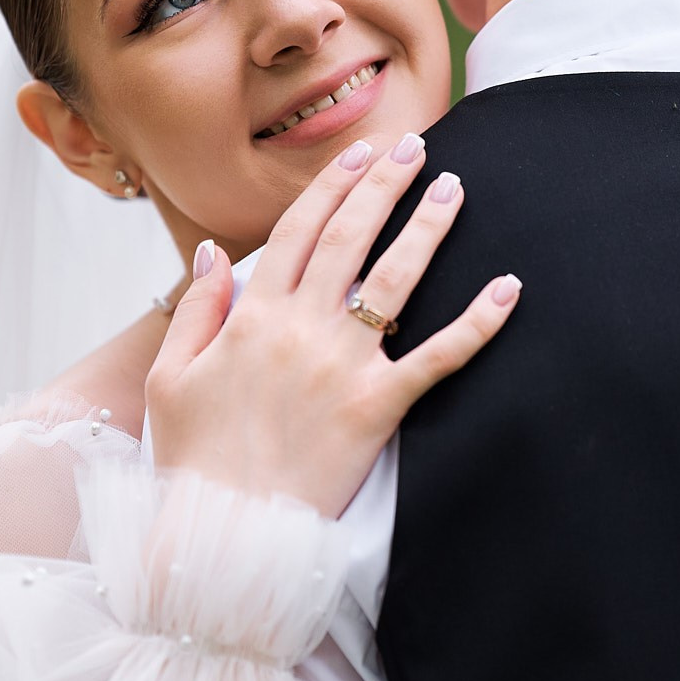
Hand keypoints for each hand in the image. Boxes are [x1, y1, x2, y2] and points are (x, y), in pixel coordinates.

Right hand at [144, 134, 520, 516]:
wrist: (221, 534)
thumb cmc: (191, 460)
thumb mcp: (170, 379)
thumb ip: (195, 311)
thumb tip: (215, 253)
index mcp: (251, 318)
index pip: (296, 233)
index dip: (330, 189)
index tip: (357, 155)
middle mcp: (300, 331)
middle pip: (349, 240)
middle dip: (384, 186)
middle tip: (415, 145)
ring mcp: (342, 367)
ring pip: (394, 280)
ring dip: (427, 228)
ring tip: (454, 188)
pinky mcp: (377, 409)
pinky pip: (437, 358)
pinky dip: (478, 323)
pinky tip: (509, 289)